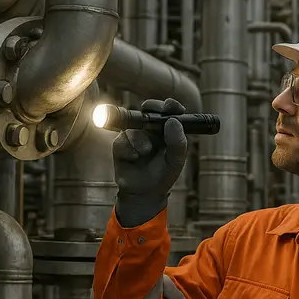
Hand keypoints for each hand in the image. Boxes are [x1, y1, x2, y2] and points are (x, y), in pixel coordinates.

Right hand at [114, 98, 187, 226]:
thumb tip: (173, 121)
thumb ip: (178, 142)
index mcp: (166, 130)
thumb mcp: (176, 160)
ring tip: (144, 153)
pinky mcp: (120, 145)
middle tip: (150, 109)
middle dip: (151, 108)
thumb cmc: (163, 174)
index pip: (169, 112)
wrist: (145, 193)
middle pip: (149, 110)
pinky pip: (122, 140)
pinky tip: (133, 158)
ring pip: (135, 128)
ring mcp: (134, 136)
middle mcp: (150, 130)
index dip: (170, 105)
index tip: (171, 105)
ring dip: (140, 140)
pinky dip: (129, 150)